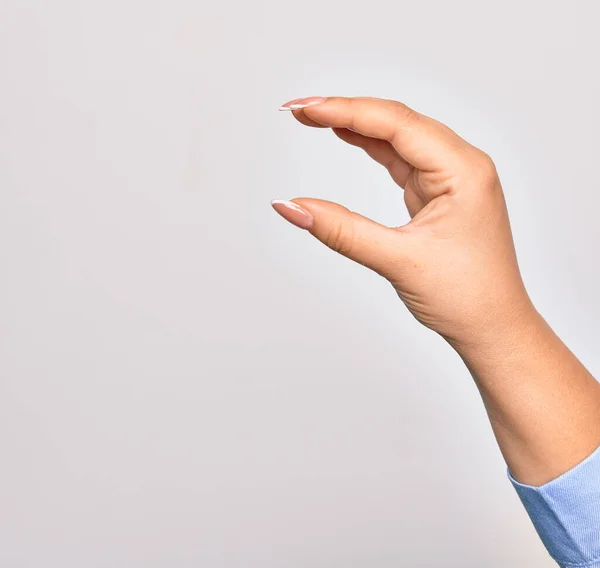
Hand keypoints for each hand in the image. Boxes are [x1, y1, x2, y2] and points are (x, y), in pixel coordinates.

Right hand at [273, 96, 534, 347]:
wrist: (494, 328)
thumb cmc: (467, 297)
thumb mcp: (398, 260)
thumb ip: (340, 230)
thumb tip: (291, 207)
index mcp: (464, 171)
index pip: (396, 124)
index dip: (345, 111)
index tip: (305, 110)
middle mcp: (461, 166)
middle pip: (396, 122)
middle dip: (346, 112)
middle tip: (299, 111)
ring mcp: (450, 180)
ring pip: (397, 138)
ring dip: (355, 126)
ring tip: (314, 118)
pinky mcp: (437, 195)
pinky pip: (400, 160)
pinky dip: (370, 149)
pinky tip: (348, 137)